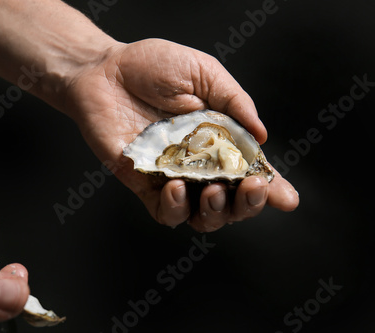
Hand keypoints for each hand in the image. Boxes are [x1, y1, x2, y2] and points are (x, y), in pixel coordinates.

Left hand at [64, 38, 298, 230]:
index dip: (271, 188)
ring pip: (201, 216)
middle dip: (247, 204)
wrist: (105, 70)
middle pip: (231, 202)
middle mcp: (198, 163)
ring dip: (216, 212)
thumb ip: (234, 102)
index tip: (287, 198)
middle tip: (249, 187)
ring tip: (215, 192)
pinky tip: (178, 188)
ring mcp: (171, 176)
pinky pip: (163, 211)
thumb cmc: (152, 66)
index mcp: (218, 139)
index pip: (249, 170)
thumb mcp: (203, 72)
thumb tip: (262, 136)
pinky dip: (176, 208)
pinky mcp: (142, 182)